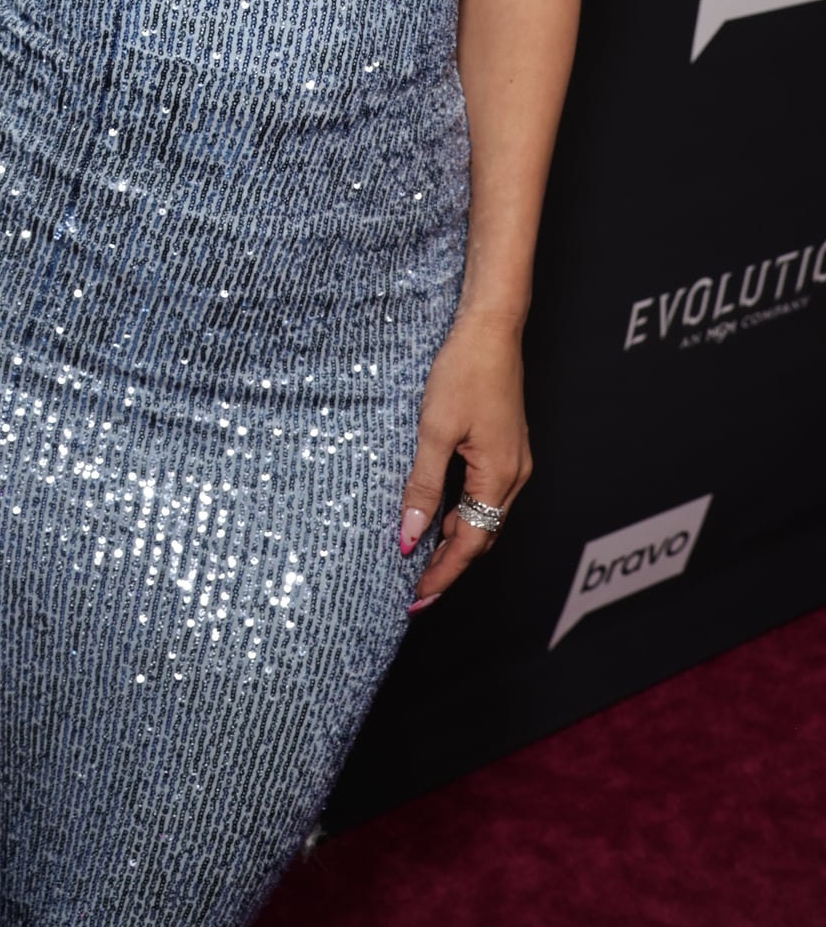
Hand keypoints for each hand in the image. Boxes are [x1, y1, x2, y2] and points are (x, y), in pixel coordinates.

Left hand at [397, 313, 530, 611]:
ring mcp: (514, 461)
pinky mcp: (506, 447)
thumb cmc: (464, 371)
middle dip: (449, 565)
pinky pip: (485, 494)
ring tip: (420, 557)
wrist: (490, 328)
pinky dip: (463, 512)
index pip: (471, 543)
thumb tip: (411, 535)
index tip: (416, 599)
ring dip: (455, 539)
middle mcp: (515, 475)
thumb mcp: (434, 431)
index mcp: (500, 476)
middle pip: (482, 536)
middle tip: (415, 588)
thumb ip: (423, 486)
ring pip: (485, 516)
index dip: (443, 574)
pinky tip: (440, 514)